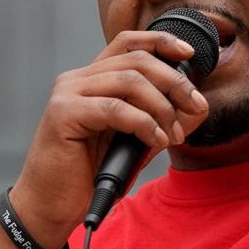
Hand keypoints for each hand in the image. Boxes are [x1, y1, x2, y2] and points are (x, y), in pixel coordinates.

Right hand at [9, 31, 209, 248]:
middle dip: (175, 82)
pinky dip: (144, 123)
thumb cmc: (89, 176)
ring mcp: (68, 93)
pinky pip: (115, 108)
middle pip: (136, 60)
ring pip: (130, 81)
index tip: (189, 54)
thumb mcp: (135, 142)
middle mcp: (77, 79)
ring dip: (162, 107)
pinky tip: (156, 141)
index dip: (162, 42)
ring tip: (172, 136)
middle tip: (196, 107)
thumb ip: (161, 120)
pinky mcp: (64, 114)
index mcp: (92, 80)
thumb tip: (198, 106)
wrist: (51, 206)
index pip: (128, 43)